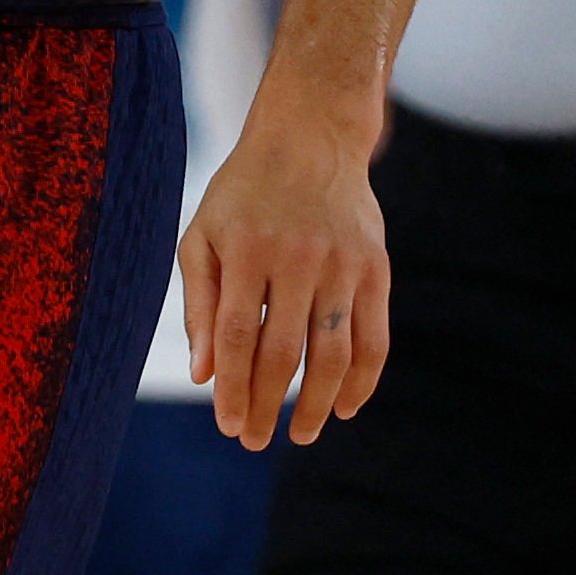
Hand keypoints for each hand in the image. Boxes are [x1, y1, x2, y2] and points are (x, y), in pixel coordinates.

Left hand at [179, 101, 388, 449]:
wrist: (311, 136)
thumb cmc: (244, 193)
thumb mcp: (203, 233)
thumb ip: (200, 303)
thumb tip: (203, 376)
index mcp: (246, 248)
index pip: (237, 335)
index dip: (233, 388)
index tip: (229, 426)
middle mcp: (296, 256)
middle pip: (282, 352)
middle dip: (267, 406)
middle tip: (254, 439)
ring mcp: (341, 262)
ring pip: (332, 355)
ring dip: (317, 405)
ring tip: (300, 433)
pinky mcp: (376, 267)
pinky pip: (375, 338)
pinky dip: (363, 381)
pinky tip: (347, 407)